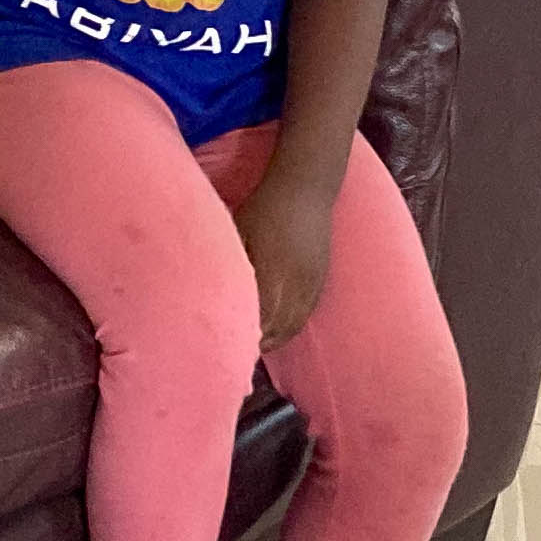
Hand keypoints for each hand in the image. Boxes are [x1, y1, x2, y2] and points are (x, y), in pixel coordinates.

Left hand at [236, 169, 335, 347]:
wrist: (306, 188)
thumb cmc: (264, 208)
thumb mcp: (239, 234)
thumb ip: (234, 268)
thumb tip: (219, 297)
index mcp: (273, 274)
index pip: (258, 319)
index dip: (244, 335)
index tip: (225, 345)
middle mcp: (296, 285)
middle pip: (277, 329)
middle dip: (257, 343)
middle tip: (236, 352)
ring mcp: (312, 284)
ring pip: (294, 325)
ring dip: (274, 339)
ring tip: (255, 347)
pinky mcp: (321, 280)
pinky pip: (306, 315)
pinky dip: (290, 328)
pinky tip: (276, 331)